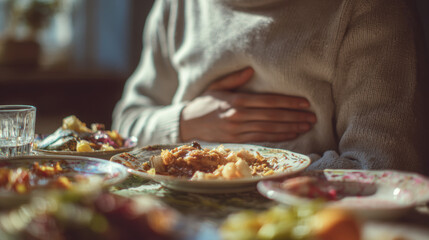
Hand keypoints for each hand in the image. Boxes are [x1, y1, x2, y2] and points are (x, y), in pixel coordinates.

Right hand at [179, 67, 316, 142]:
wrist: (187, 124)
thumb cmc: (204, 103)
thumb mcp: (217, 86)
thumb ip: (234, 79)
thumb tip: (251, 70)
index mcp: (236, 101)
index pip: (268, 102)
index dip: (288, 102)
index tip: (304, 103)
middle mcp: (239, 117)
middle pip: (272, 117)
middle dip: (294, 117)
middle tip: (312, 117)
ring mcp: (239, 131)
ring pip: (270, 130)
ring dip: (290, 128)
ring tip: (306, 126)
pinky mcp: (237, 141)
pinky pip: (262, 139)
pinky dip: (278, 138)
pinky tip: (291, 135)